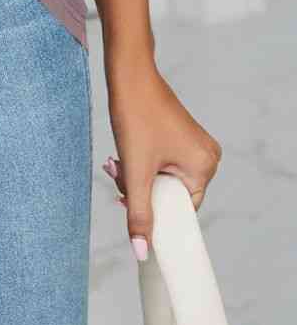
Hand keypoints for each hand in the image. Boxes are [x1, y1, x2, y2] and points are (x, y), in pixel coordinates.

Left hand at [103, 56, 221, 261]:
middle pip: (170, 194)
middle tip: (117, 177)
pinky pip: (162, 163)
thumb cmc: (136, 114)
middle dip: (140, 190)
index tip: (127, 204)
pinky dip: (142, 164)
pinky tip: (123, 154)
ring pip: (163, 179)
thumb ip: (138, 213)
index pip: (182, 210)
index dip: (155, 212)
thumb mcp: (135, 170)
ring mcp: (195, 145)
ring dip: (137, 177)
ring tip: (116, 163)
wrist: (128, 72)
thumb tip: (141, 252)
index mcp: (205, 166)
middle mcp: (207, 156)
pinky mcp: (181, 136)